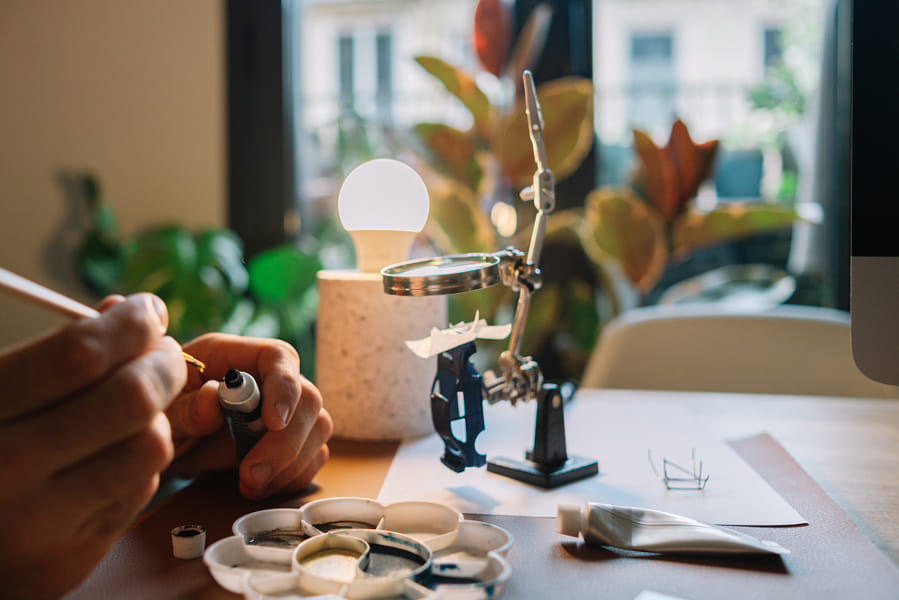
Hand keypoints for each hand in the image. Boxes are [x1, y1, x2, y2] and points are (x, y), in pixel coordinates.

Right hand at [0, 294, 185, 599]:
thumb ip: (58, 351)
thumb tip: (126, 310)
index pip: (79, 356)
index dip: (129, 324)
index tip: (148, 311)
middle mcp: (6, 470)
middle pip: (130, 398)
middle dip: (163, 363)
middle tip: (163, 353)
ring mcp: (41, 522)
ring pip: (151, 445)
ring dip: (160, 414)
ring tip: (145, 403)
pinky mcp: (71, 556)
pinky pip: (141, 488)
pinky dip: (143, 460)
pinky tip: (119, 450)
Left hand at [164, 333, 332, 499]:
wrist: (155, 448)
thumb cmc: (156, 418)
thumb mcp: (160, 411)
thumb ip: (185, 406)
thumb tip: (215, 399)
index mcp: (234, 357)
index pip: (279, 357)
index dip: (284, 387)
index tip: (273, 422)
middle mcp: (266, 379)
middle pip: (307, 397)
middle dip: (286, 442)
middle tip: (252, 475)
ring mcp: (283, 409)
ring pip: (317, 428)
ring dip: (291, 463)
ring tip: (250, 484)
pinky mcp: (289, 439)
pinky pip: (312, 455)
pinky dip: (292, 476)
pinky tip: (260, 486)